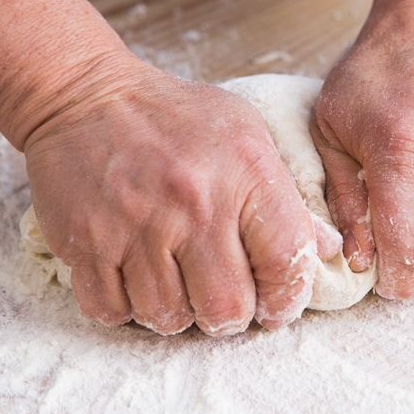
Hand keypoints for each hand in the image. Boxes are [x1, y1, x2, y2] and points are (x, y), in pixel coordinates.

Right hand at [24, 54, 320, 335]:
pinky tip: (136, 279)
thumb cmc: (174, 116)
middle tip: (224, 299)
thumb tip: (329, 250)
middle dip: (231, 317)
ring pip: (168, 318)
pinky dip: (127, 307)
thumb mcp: (246, 134)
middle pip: (227, 308)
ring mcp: (136, 226)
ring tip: (177, 284)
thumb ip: (288, 195)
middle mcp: (193, 203)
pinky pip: (113, 311)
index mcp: (245, 173)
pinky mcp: (86, 242)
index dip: (287, 298)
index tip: (276, 306)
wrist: (84, 95)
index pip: (287, 262)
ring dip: (178, 313)